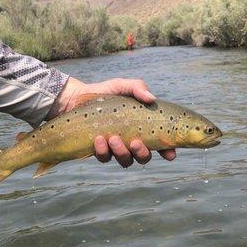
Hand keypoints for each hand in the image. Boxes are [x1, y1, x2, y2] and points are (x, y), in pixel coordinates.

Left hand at [47, 77, 175, 166]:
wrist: (76, 99)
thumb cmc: (104, 93)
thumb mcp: (122, 86)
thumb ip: (137, 88)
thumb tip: (151, 98)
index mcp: (142, 127)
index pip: (160, 143)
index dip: (167, 151)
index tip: (170, 154)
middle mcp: (131, 141)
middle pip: (143, 157)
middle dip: (142, 153)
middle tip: (136, 142)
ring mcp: (115, 148)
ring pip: (125, 161)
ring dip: (121, 153)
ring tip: (112, 139)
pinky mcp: (99, 151)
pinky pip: (105, 158)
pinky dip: (103, 151)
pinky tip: (99, 139)